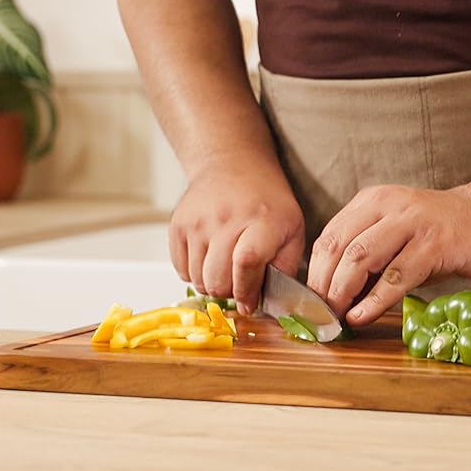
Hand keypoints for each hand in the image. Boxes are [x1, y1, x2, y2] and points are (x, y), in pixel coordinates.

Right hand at [170, 165, 304, 314]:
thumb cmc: (267, 201)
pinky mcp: (177, 225)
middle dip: (230, 292)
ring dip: (213, 284)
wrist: (232, 166)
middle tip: (240, 285)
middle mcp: (225, 219)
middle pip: (217, 279)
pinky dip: (195, 273)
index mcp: (261, 220)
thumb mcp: (293, 229)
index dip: (247, 291)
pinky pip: (181, 269)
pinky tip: (210, 259)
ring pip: (197, 280)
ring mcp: (197, 222)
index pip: (246, 263)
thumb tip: (275, 304)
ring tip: (226, 269)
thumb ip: (287, 267)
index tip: (250, 303)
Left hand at [308, 185, 470, 325]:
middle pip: (339, 248)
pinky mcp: (434, 245)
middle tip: (319, 314)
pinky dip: (374, 301)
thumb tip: (331, 297)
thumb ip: (365, 257)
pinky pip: (395, 276)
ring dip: (343, 293)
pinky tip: (362, 316)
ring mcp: (412, 224)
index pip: (329, 237)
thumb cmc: (437, 233)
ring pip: (361, 259)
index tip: (308, 302)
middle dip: (323, 285)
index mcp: (371, 202)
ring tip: (336, 317)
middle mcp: (388, 206)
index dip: (313, 272)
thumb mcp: (394, 234)